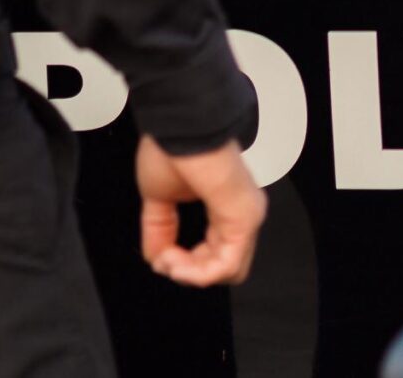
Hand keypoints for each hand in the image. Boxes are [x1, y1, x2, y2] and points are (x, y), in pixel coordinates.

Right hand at [137, 135, 266, 287]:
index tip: (161, 256)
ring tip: (168, 261)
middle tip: (164, 261)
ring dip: (190, 273)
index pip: (214, 253)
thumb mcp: (158, 198)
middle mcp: (239, 212)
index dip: (184, 262)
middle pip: (222, 267)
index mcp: (223, 206)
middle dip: (187, 271)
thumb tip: (156, 257)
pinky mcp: (244, 219)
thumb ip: (159, 231)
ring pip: (227, 270)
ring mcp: (245, 217)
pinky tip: (178, 265)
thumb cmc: (173, 146)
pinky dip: (198, 273)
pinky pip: (226, 265)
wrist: (180, 128)